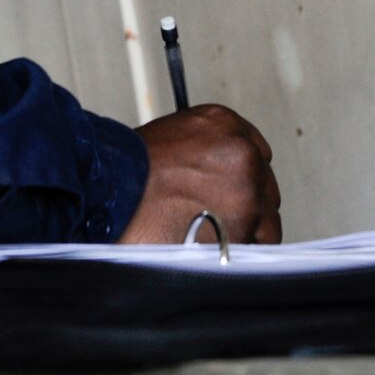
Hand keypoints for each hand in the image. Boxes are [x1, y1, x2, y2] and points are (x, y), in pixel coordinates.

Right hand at [117, 104, 281, 244]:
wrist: (108, 194)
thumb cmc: (128, 172)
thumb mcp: (172, 139)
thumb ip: (206, 152)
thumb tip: (218, 177)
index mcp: (225, 124)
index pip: (255, 153)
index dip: (240, 177)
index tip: (230, 190)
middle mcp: (242, 153)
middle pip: (264, 187)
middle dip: (244, 203)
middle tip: (215, 217)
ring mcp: (247, 192)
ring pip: (266, 219)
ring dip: (245, 229)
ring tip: (214, 238)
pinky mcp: (242, 227)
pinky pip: (257, 245)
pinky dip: (240, 251)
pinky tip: (216, 250)